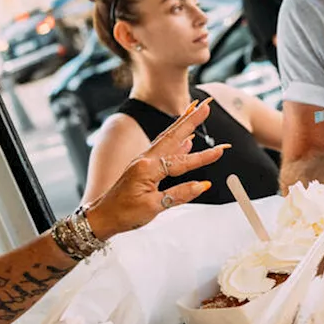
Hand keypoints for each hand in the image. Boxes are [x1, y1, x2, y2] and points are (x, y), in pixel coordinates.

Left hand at [85, 98, 228, 238]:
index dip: (202, 157)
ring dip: (182, 126)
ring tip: (195, 113)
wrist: (102, 217)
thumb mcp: (153, 207)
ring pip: (167, 139)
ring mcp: (143, 162)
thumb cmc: (124, 213)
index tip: (220, 151)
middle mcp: (145, 160)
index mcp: (147, 169)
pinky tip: (186, 140)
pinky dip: (176, 142)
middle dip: (190, 120)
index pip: (181, 161)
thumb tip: (202, 185)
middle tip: (206, 106)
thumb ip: (178, 195)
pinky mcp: (143, 167)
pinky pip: (163, 149)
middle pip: (173, 136)